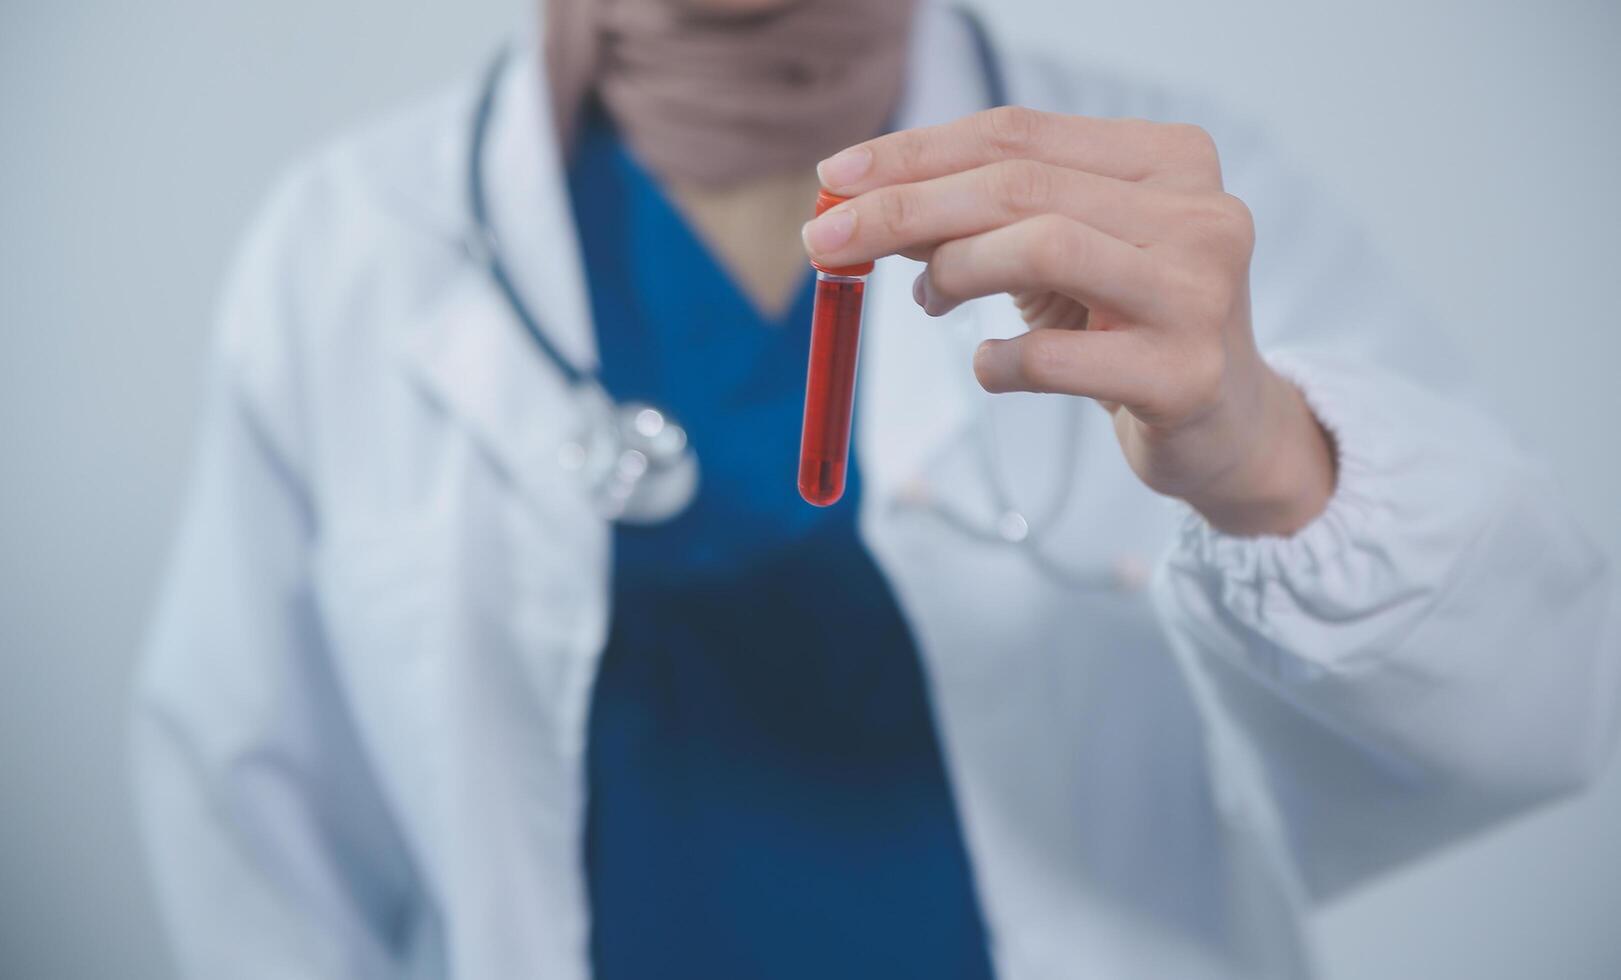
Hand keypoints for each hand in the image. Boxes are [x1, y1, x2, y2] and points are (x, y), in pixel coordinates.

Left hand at [802, 107, 1334, 535]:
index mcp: (1169, 159)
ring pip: (1041, 246)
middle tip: (826, 239)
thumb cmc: (1124, 326)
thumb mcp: (1055, 257)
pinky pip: (1055, 356)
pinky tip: (990, 367)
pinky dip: (997, 361)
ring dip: (953, 271)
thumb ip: (976, 220)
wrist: (1224, 429)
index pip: (1019, 133)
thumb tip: (858, 202)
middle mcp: (1199, 212)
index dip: (915, 150)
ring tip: (928, 299)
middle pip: (1019, 185)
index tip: (836, 175)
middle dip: (903, 208)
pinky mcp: (1184, 374)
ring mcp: (1199, 292)